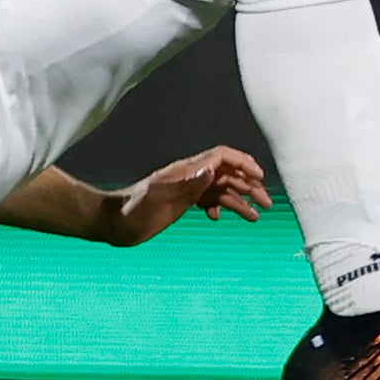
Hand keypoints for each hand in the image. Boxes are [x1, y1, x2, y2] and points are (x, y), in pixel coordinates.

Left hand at [102, 148, 268, 246]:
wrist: (113, 223)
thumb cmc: (131, 213)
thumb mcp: (158, 199)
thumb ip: (185, 185)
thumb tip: (212, 170)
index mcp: (185, 171)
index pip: (221, 157)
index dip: (242, 163)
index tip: (259, 178)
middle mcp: (188, 176)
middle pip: (226, 172)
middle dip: (248, 185)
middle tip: (266, 204)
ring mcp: (185, 188)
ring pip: (220, 188)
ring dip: (239, 199)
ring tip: (256, 216)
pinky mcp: (181, 201)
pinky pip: (207, 199)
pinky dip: (220, 206)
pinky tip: (220, 218)